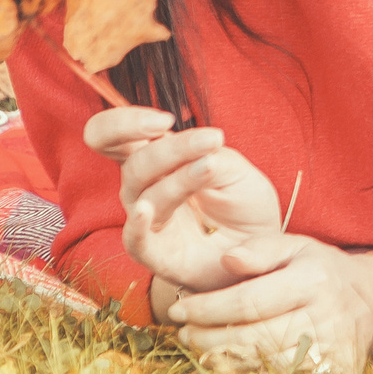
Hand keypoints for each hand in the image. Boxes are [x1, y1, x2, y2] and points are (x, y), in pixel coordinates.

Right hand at [92, 109, 285, 293]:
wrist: (259, 249)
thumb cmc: (242, 204)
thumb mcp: (236, 169)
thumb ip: (213, 154)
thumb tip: (201, 149)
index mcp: (156, 161)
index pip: (113, 135)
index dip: (124, 122)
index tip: (165, 119)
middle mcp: (143, 189)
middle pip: (131, 162)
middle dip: (169, 149)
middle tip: (211, 139)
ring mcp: (146, 222)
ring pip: (142, 194)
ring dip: (179, 178)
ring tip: (212, 168)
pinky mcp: (155, 254)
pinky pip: (135, 241)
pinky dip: (136, 225)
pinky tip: (146, 210)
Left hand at [159, 234, 372, 373]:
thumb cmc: (323, 271)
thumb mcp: (298, 247)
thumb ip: (261, 248)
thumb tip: (226, 258)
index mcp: (312, 281)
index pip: (247, 301)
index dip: (207, 309)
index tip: (178, 311)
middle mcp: (323, 317)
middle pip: (250, 337)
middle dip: (207, 338)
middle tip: (184, 334)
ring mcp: (331, 350)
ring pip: (262, 364)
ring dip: (223, 360)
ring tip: (200, 349)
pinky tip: (231, 365)